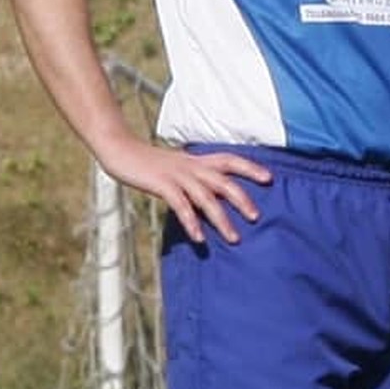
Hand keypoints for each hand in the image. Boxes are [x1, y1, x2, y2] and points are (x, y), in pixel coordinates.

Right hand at [95, 134, 271, 244]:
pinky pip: (181, 205)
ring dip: (221, 219)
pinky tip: (199, 238)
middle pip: (224, 181)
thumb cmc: (149, 162)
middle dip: (242, 199)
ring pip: (206, 197)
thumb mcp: (177, 166)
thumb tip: (210, 193)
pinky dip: (192, 222)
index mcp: (197, 160)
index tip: (269, 178)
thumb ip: (193, 177)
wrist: (120, 149)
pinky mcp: (162, 185)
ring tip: (234, 238)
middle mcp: (192, 166)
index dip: (250, 167)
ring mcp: (177, 175)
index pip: (230, 160)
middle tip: (257, 217)